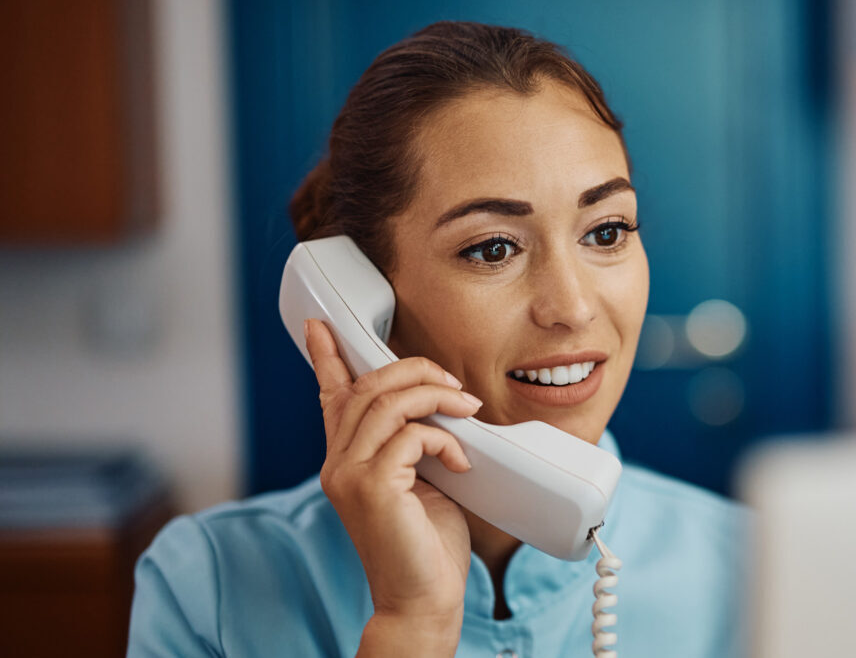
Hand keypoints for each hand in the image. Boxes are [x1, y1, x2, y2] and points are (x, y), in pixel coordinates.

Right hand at [304, 319, 480, 634]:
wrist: (423, 599)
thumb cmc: (426, 545)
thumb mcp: (419, 481)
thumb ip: (412, 444)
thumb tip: (437, 405)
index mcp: (345, 460)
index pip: (332, 398)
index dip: (327, 358)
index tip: (320, 325)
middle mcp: (337, 463)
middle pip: (368, 386)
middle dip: (415, 370)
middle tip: (454, 384)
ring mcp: (349, 474)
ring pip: (387, 401)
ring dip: (435, 396)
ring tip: (466, 409)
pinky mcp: (372, 486)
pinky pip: (410, 433)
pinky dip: (444, 438)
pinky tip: (459, 462)